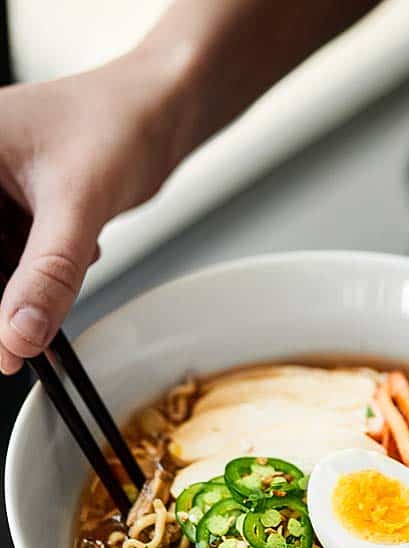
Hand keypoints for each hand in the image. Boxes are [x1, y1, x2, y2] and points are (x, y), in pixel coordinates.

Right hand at [0, 0, 377, 375]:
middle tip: (25, 336)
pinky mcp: (24, 201)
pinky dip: (49, 266)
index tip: (1, 348)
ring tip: (73, 262)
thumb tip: (18, 335)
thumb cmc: (120, 123)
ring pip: (1, 261)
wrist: (166, 110)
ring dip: (33, 280)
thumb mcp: (78, 204)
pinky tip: (82, 247)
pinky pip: (21, 252)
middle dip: (10, 291)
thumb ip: (48, 274)